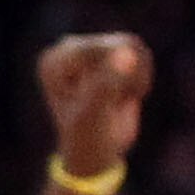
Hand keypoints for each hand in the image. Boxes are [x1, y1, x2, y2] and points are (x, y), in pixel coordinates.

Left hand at [35, 32, 149, 180]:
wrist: (97, 149)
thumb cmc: (87, 135)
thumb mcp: (93, 114)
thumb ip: (105, 83)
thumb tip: (127, 53)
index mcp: (52, 62)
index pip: (95, 53)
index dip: (112, 80)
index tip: (100, 105)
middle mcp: (67, 47)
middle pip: (117, 46)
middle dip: (124, 78)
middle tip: (110, 104)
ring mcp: (90, 46)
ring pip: (133, 45)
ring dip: (135, 78)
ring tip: (116, 99)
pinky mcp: (112, 48)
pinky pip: (141, 51)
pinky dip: (141, 77)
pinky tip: (124, 93)